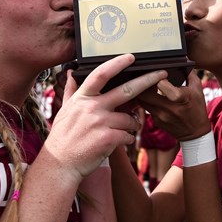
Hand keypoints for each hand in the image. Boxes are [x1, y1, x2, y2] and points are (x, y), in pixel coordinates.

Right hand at [45, 54, 166, 178]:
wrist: (60, 164)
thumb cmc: (63, 137)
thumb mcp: (64, 110)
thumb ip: (71, 91)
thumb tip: (71, 73)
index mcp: (82, 98)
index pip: (101, 75)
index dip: (117, 64)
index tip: (131, 57)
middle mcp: (92, 108)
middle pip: (126, 90)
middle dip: (147, 80)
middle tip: (161, 74)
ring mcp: (101, 123)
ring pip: (130, 118)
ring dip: (133, 124)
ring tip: (125, 128)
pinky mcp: (108, 139)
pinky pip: (128, 135)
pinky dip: (127, 138)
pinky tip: (119, 141)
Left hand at [138, 70, 209, 140]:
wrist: (195, 133)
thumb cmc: (197, 108)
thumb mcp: (197, 89)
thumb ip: (189, 73)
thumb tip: (182, 59)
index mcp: (181, 98)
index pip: (160, 84)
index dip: (156, 76)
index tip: (156, 72)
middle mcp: (168, 108)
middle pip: (145, 92)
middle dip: (142, 83)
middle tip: (141, 75)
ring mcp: (160, 116)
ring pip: (142, 100)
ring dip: (140, 92)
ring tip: (140, 84)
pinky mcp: (155, 121)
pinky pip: (145, 108)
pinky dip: (145, 101)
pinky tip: (147, 96)